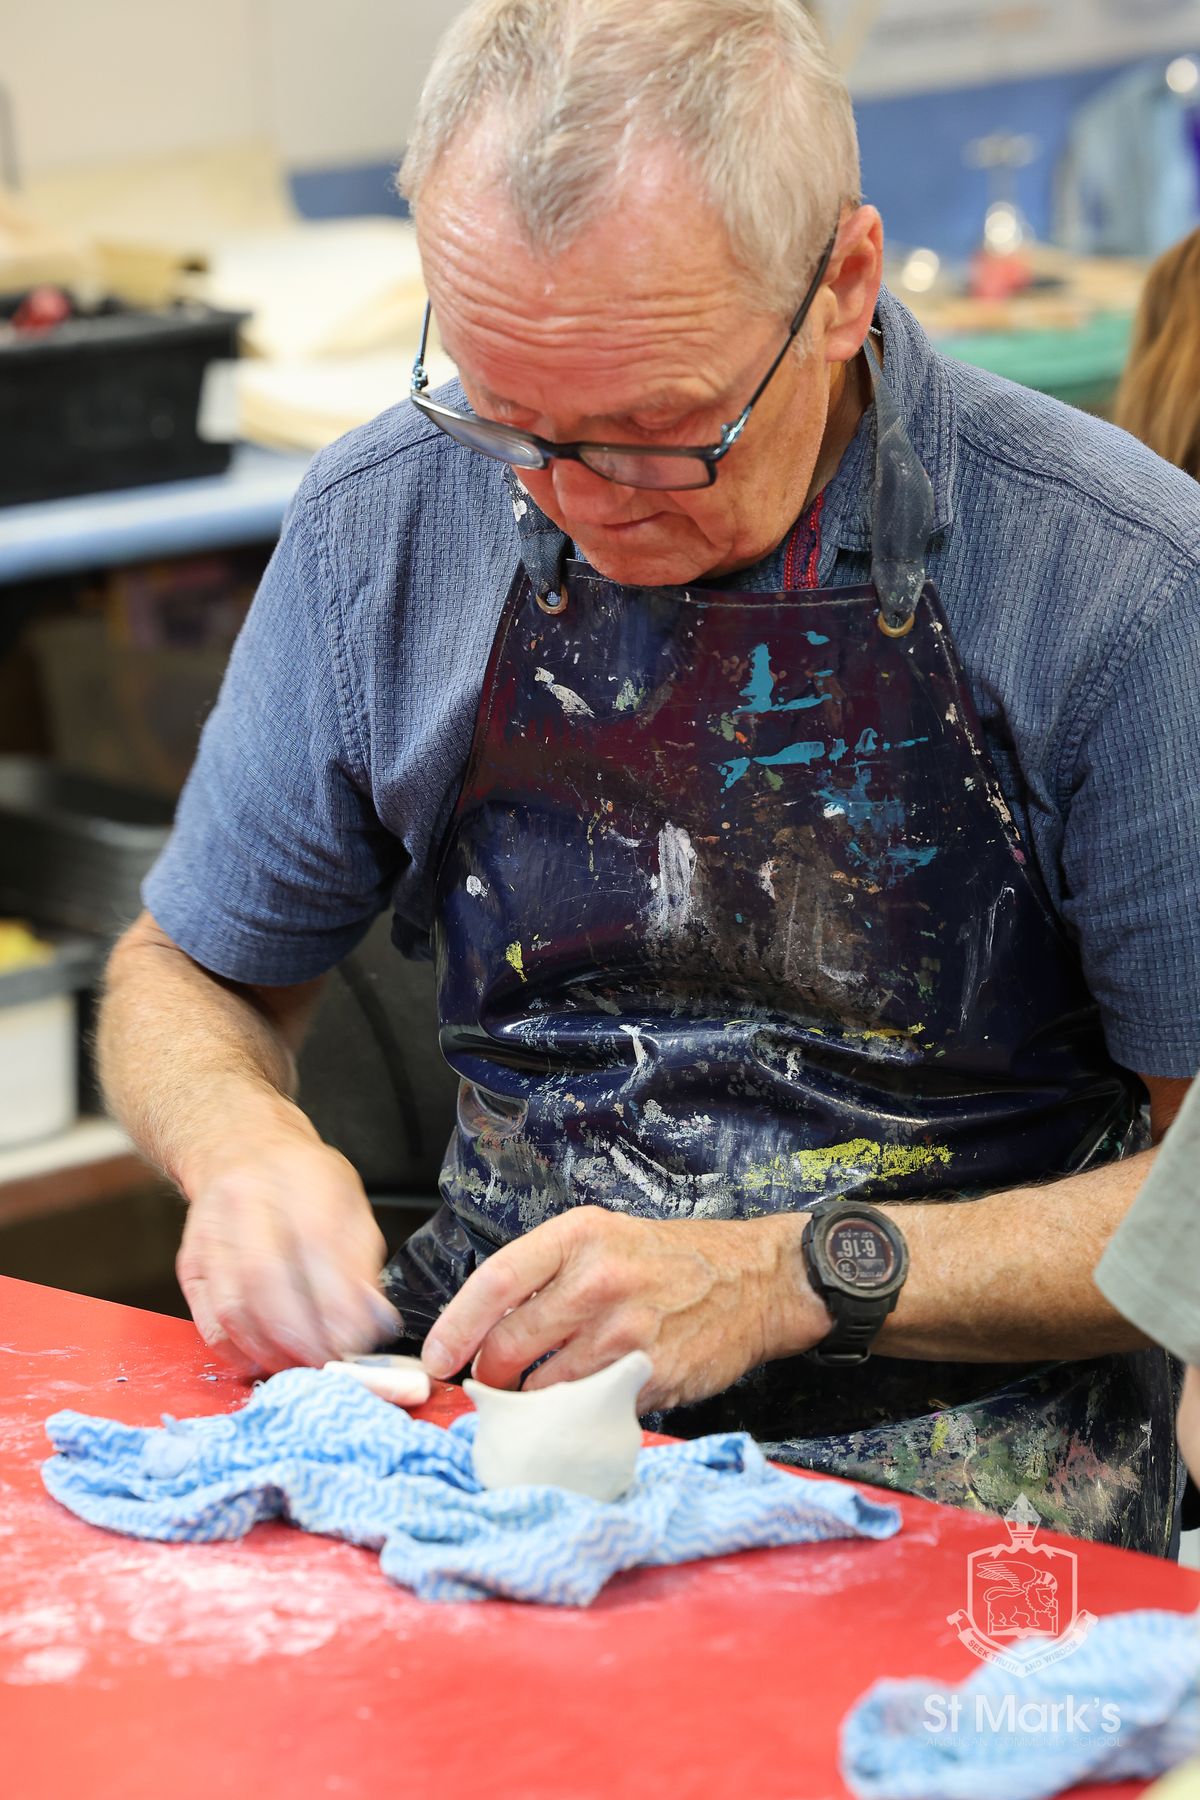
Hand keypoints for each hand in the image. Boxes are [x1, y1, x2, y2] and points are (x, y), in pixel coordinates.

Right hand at [176, 1117, 399, 1376]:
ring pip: (234, 1308)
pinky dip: (238, 1353)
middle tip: (333, 1365)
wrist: (239, 1150)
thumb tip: (374, 1324)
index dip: (337, 1305)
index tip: (359, 1342)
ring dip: (272, 1352)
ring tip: (304, 1369)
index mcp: (298, 1180)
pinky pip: (209, 1321)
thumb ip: (362, 1263)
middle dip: (304, 1338)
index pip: (316, 1247)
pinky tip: (265, 1362)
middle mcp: (246, 1203)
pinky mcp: (190, 1265)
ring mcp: (211, 1235)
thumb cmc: (304, 1183)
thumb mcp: (351, 1204)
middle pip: (267, 1282)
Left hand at [421, 1206, 831, 1410]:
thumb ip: (549, 1274)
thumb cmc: (671, 1260)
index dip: (456, 1325)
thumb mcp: (606, 1238)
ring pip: (544, 1386)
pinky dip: (577, 1412)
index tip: (436, 1357)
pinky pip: (589, 1406)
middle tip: (489, 1382)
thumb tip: (487, 1326)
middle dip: (488, 1373)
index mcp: (579, 1237)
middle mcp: (598, 1281)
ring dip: (530, 1399)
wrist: (755, 1280)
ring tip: (537, 1393)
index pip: (496, 1281)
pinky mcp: (649, 1376)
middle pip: (510, 1344)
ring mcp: (625, 1332)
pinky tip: (586, 1400)